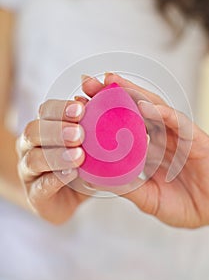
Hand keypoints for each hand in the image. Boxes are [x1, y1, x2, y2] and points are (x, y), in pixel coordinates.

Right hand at [17, 98, 88, 223]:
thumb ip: (99, 114)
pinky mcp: (35, 195)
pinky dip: (55, 179)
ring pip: (33, 159)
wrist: (73, 198)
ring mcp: (30, 171)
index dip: (61, 108)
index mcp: (44, 127)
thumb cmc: (83, 163)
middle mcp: (31, 146)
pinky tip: (72, 175)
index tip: (81, 109)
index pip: (46, 111)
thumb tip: (107, 82)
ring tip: (79, 156)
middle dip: (56, 130)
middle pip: (34, 131)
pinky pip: (40, 186)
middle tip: (80, 134)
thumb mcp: (94, 140)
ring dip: (56, 155)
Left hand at [83, 73, 208, 227]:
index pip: (123, 124)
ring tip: (111, 81)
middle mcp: (162, 137)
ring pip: (155, 108)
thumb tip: (94, 179)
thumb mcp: (148, 198)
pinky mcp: (197, 140)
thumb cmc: (182, 205)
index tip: (79, 102)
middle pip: (135, 109)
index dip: (102, 112)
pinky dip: (162, 113)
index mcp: (149, 149)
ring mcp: (179, 136)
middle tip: (87, 81)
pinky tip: (144, 105)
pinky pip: (179, 123)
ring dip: (133, 93)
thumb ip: (127, 187)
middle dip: (112, 93)